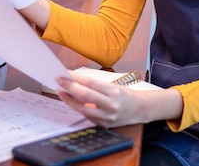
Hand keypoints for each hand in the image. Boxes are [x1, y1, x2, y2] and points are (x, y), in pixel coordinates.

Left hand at [54, 70, 182, 127]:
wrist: (139, 110)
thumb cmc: (124, 95)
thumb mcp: (113, 86)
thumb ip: (95, 85)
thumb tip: (75, 80)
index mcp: (114, 92)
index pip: (91, 83)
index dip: (77, 78)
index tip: (66, 73)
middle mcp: (111, 105)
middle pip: (85, 95)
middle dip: (70, 86)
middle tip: (59, 80)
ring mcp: (107, 117)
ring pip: (83, 108)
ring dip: (69, 100)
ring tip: (60, 91)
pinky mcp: (103, 125)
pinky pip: (87, 116)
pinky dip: (77, 107)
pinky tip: (70, 101)